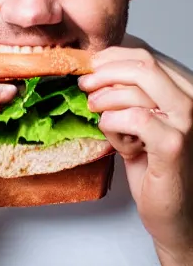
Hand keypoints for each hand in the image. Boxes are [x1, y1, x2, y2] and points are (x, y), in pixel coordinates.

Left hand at [78, 47, 192, 260]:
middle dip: (102, 73)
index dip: (110, 57)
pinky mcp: (174, 145)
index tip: (88, 66)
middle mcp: (191, 100)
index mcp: (182, 89)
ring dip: (104, 103)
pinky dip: (112, 123)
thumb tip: (93, 66)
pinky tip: (113, 137)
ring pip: (133, 91)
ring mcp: (187, 122)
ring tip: (101, 118)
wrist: (172, 210)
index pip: (144, 56)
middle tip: (84, 85)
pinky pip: (133, 118)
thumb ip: (126, 92)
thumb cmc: (151, 163)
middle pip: (140, 66)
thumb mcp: (137, 119)